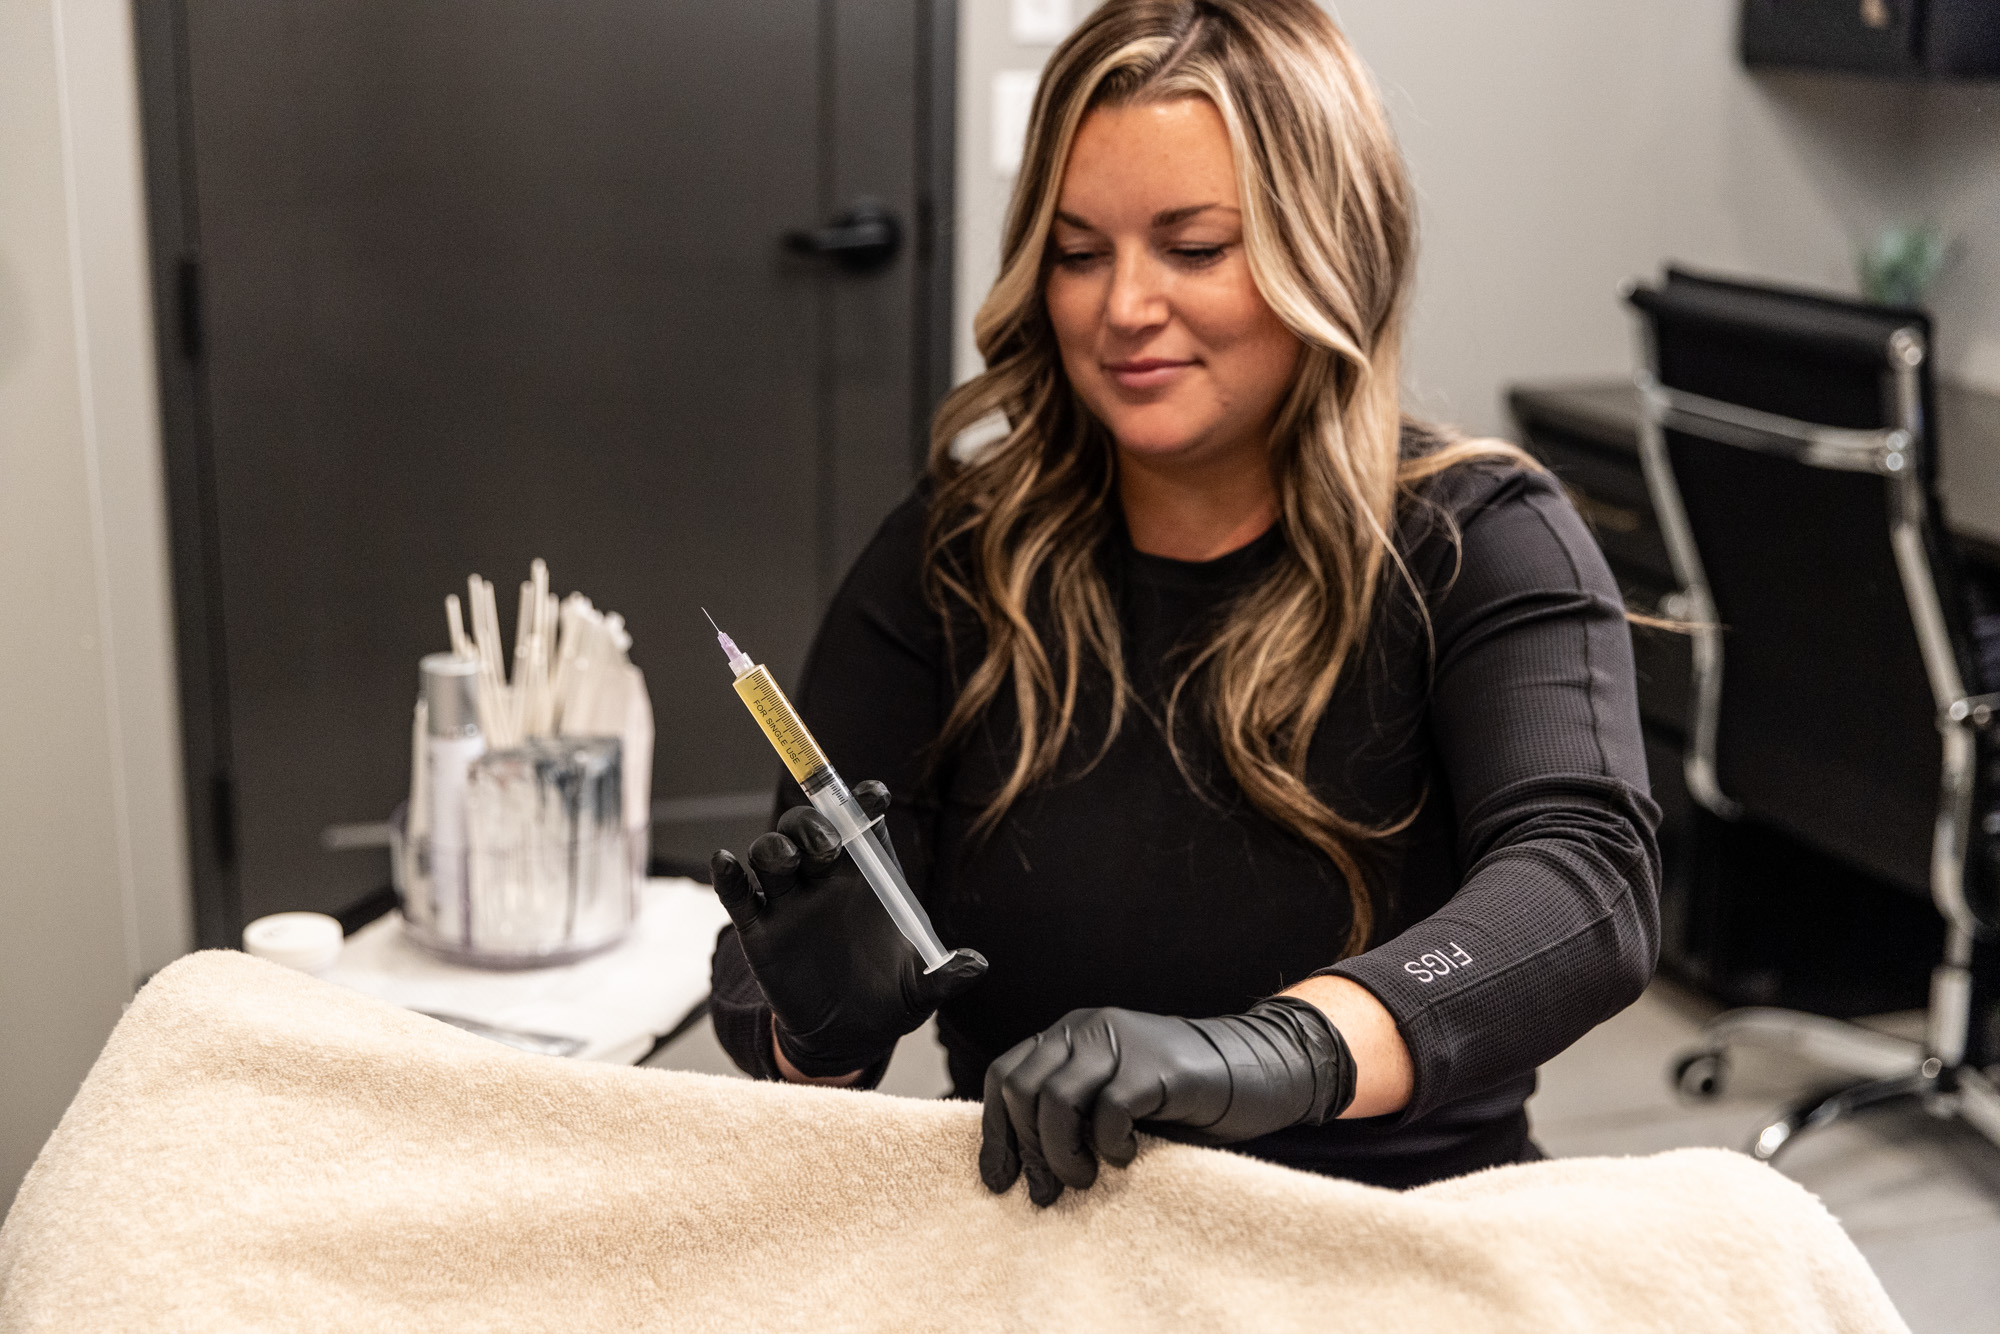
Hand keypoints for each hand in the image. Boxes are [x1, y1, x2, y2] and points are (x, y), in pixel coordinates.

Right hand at [710, 780, 986, 1078]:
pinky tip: (726, 864)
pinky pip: (737, 892)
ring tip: (788, 863)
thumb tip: (977, 965)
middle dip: (814, 825)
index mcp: (868, 879)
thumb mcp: (921, 991)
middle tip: (827, 847)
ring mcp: (789, 901)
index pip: (864, 826)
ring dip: (774, 848)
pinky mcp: (758, 929)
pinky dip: (727, 874)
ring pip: (770, 853)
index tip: (875, 795)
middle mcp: (825, 879)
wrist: (846, 1037)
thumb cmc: (889, 1000)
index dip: (866, 803)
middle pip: (809, 827)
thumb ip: (945, 975)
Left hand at [980, 998, 1354, 1205]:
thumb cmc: (1182, 1097)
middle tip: (1047, 1192)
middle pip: (1022, 1089)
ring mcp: (1121, 1044)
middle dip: (1028, 1151)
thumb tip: (1019, 1166)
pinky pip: (1108, 1110)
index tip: (1000, 1181)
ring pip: (1055, 1100)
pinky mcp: (1156, 1067)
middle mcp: (1088, 1030)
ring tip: (1084, 1179)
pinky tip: (1127, 1156)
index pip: (1004, 1076)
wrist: (1259, 1070)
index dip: (995, 1132)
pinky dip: (1110, 1144)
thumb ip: (1069, 1114)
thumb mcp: (1112, 1100)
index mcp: (1070, 1036)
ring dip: (1061, 1153)